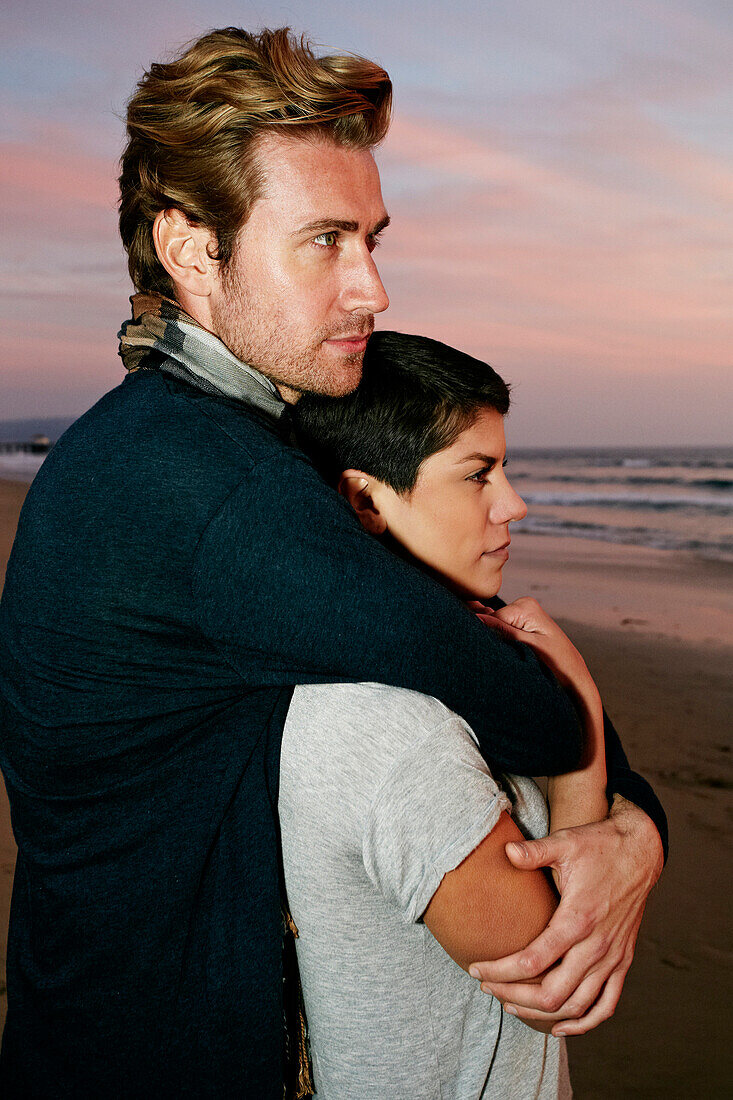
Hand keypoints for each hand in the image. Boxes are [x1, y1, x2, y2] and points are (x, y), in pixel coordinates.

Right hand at [468, 597, 592, 698]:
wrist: (573, 674)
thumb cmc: (555, 663)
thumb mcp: (526, 646)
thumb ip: (501, 630)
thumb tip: (475, 618)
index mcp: (526, 606)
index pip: (492, 618)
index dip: (490, 636)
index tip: (501, 651)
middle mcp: (524, 604)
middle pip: (494, 620)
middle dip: (496, 637)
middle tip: (511, 653)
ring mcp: (524, 612)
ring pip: (498, 626)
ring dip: (501, 640)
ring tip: (517, 654)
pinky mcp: (524, 622)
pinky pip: (505, 629)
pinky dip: (505, 640)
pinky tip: (516, 650)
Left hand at [469, 796, 663, 1035]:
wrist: (641, 850)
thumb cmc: (599, 845)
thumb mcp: (566, 843)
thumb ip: (534, 851)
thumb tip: (506, 851)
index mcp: (578, 919)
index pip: (533, 960)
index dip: (500, 971)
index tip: (476, 969)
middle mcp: (597, 946)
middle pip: (551, 993)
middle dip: (513, 995)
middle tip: (486, 988)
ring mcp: (613, 957)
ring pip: (576, 1006)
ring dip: (541, 1013)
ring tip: (510, 1003)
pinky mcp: (623, 960)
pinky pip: (607, 1005)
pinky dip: (584, 1023)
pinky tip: (560, 1027)